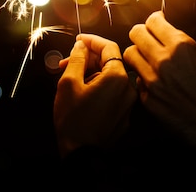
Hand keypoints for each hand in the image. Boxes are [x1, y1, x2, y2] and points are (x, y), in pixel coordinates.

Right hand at [53, 33, 136, 156]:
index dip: (92, 40)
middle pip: (110, 62)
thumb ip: (77, 59)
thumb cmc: (73, 118)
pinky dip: (99, 87)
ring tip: (70, 78)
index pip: (109, 47)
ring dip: (92, 73)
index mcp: (117, 77)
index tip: (78, 40)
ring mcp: (128, 104)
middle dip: (88, 59)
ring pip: (111, 78)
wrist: (82, 155)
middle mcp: (128, 88)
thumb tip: (82, 45)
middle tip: (67, 62)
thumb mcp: (69, 83)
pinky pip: (113, 94)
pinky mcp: (124, 116)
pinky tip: (82, 92)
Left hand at [123, 11, 195, 191]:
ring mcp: (153, 80)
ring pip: (129, 54)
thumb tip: (169, 34)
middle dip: (141, 33)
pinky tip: (154, 82)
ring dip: (137, 54)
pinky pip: (136, 79)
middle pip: (136, 33)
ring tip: (146, 59)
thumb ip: (183, 46)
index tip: (156, 23)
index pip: (153, 20)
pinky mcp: (147, 99)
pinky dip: (142, 78)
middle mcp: (164, 60)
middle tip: (147, 38)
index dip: (154, 20)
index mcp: (182, 47)